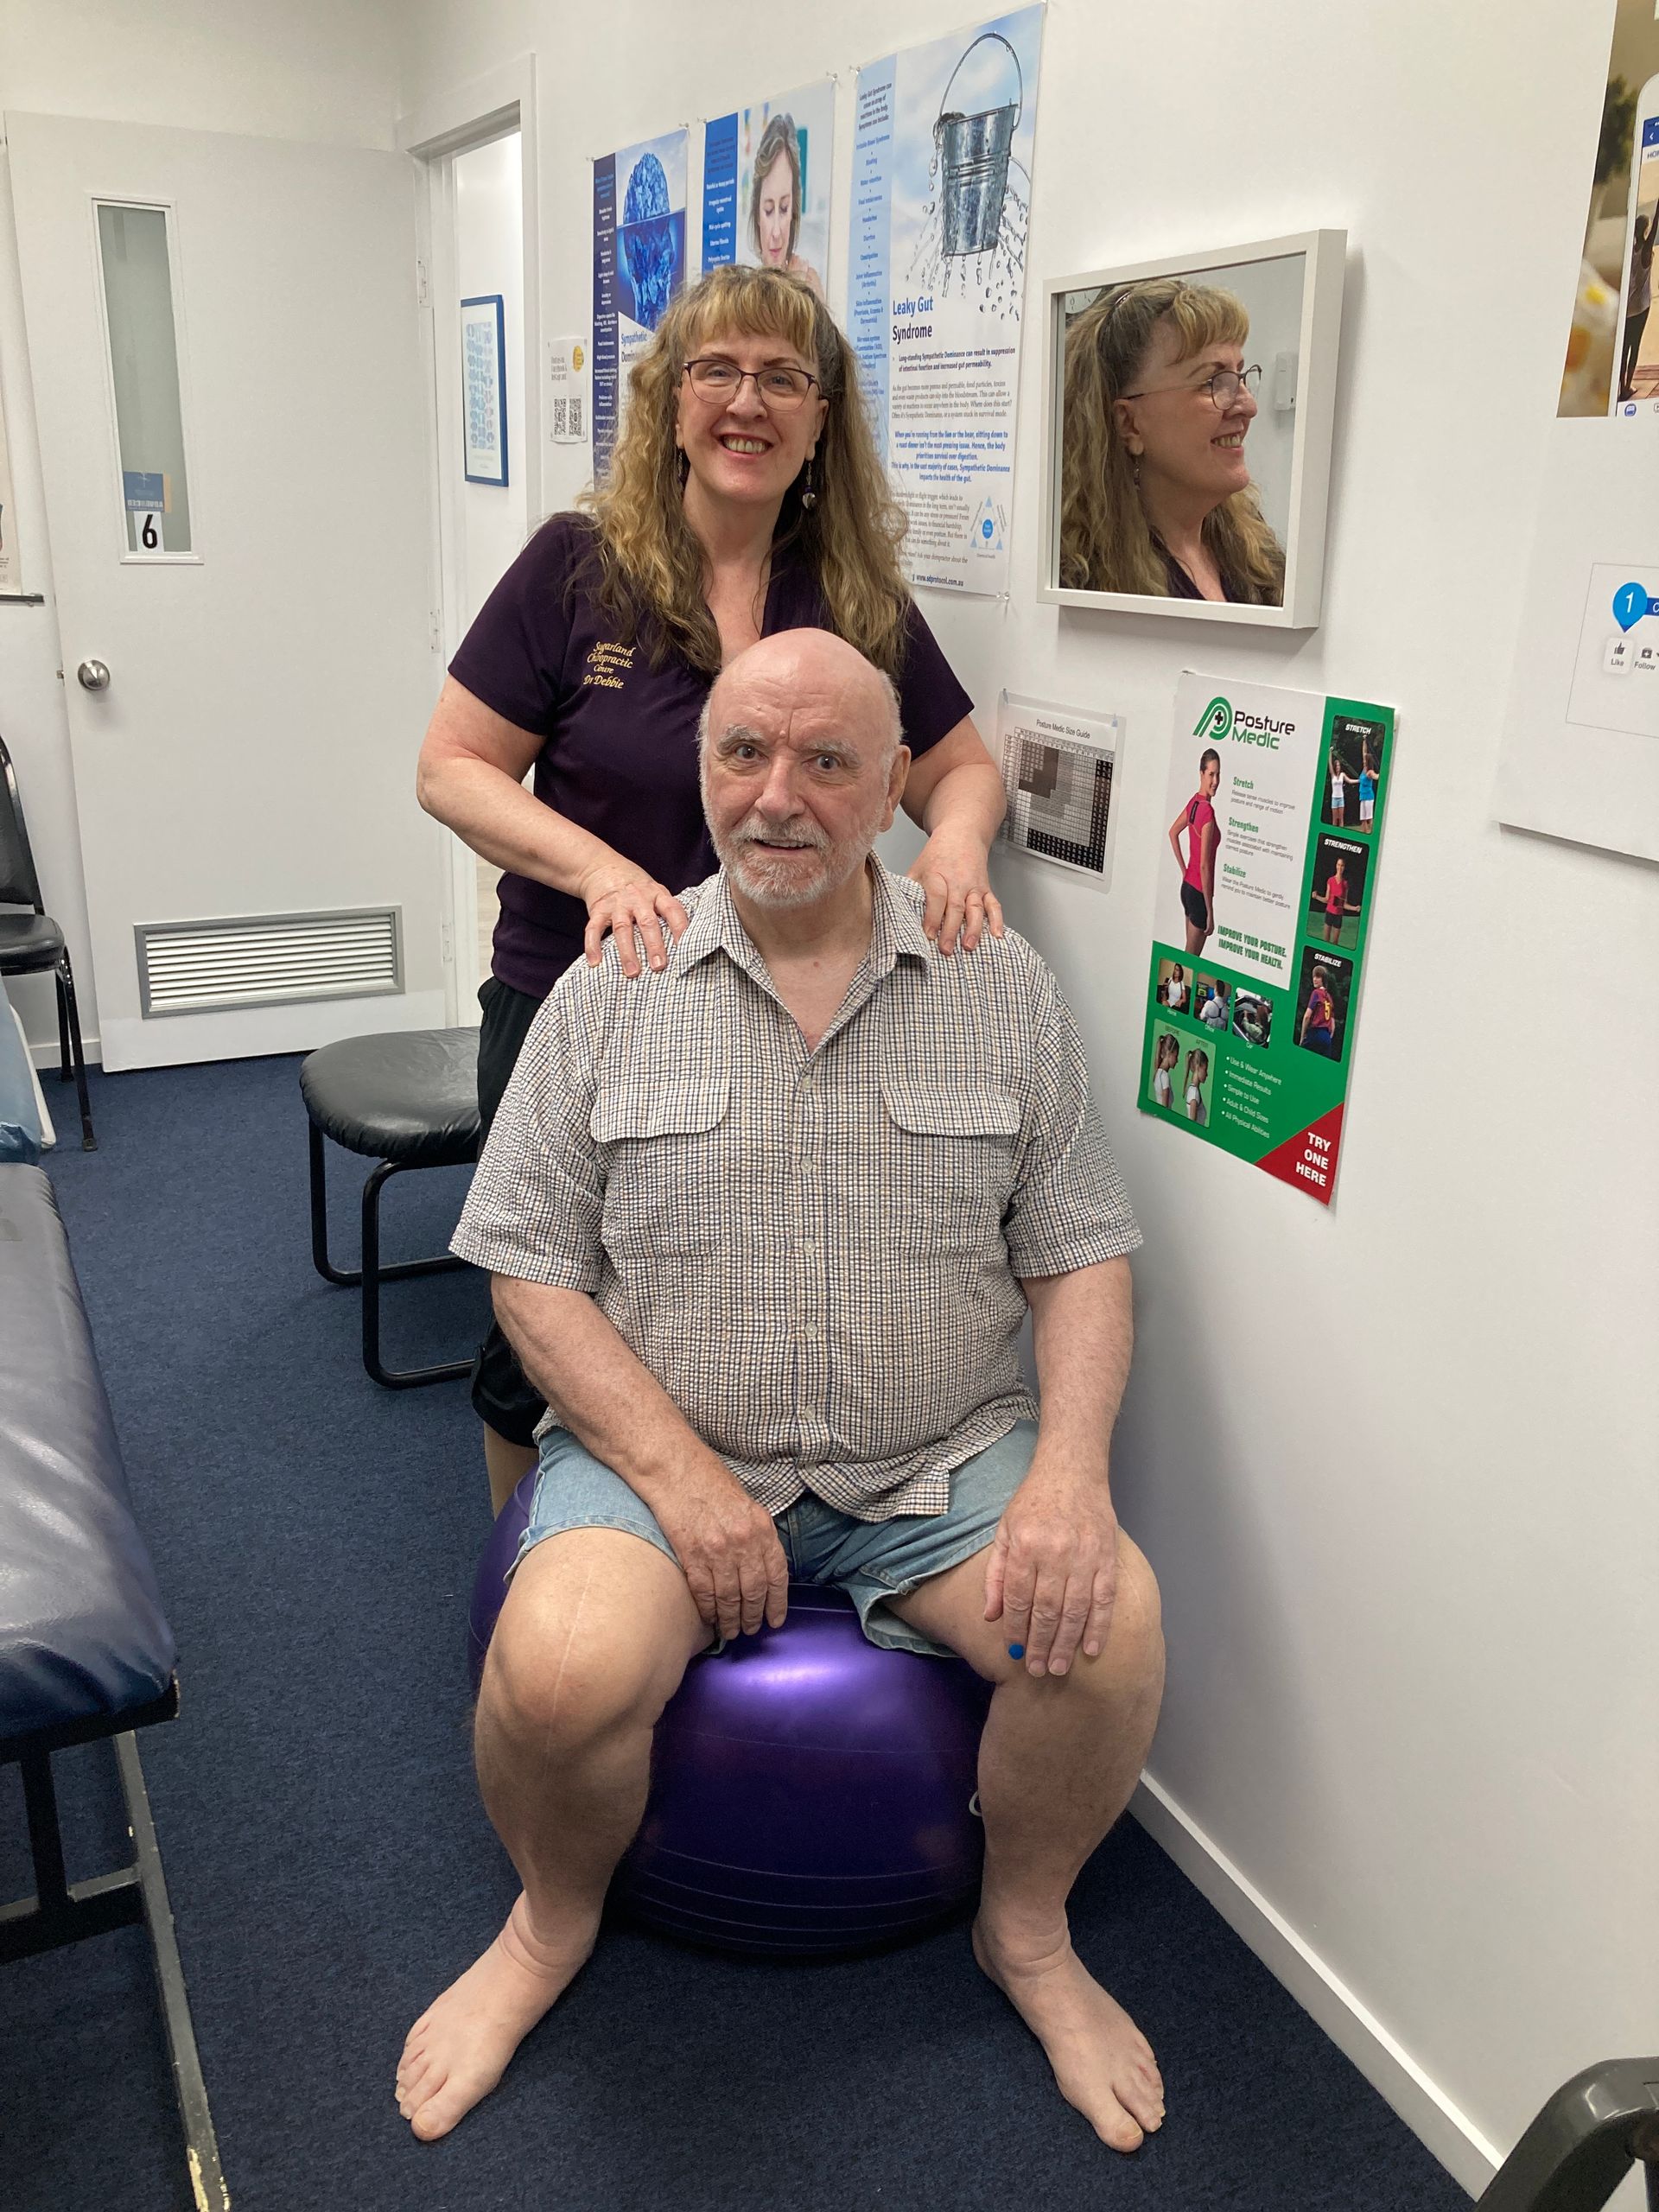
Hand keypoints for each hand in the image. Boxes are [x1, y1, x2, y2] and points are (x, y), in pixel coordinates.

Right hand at [580, 862, 689, 976]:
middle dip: (654, 945)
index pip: (673, 911)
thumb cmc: (637, 887)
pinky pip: (594, 928)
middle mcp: (638, 898)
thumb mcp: (655, 892)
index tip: (686, 950)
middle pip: (647, 922)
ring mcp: (617, 904)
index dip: (681, 929)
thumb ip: (666, 912)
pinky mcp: (598, 909)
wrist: (602, 867)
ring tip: (633, 972)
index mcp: (657, 895)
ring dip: (627, 952)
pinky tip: (595, 962)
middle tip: (659, 966)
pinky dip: (593, 945)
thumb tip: (683, 944)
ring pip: (623, 929)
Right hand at [649, 1459, 789, 1640]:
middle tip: (750, 1630)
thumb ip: (756, 1535)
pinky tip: (710, 1619)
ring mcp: (717, 1550)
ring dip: (731, 1620)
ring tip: (730, 1631)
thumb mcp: (746, 1504)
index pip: (777, 1574)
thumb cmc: (709, 1481)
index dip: (777, 1602)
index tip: (775, 1619)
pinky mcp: (692, 1555)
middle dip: (753, 1616)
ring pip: (729, 1597)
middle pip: (754, 1591)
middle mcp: (744, 1541)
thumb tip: (761, 1566)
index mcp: (762, 1527)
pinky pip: (704, 1592)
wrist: (674, 1468)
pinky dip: (708, 1610)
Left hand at [907, 830, 1003, 956]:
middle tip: (946, 949)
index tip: (928, 935)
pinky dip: (997, 921)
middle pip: (956, 907)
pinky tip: (997, 935)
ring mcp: (974, 886)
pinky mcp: (986, 889)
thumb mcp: (918, 867)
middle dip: (951, 930)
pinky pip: (993, 905)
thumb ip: (910, 889)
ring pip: (976, 908)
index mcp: (938, 874)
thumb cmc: (938, 854)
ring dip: (973, 929)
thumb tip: (897, 913)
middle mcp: (958, 881)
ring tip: (969, 946)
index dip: (932, 917)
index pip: (936, 897)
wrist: (962, 835)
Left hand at [983, 1466, 1117, 1678]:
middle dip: (1039, 1644)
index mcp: (1025, 1546)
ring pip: (1075, 1610)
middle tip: (1036, 1670)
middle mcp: (1055, 1553)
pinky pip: (1104, 1599)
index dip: (1016, 1630)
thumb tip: (992, 1616)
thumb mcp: (1004, 1531)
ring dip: (1066, 1643)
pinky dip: (1100, 1626)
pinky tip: (1092, 1649)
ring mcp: (1084, 1556)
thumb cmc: (1033, 1502)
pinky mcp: (1107, 1558)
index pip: (1019, 1599)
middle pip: (1046, 1610)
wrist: (1071, 1472)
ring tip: (1058, 1667)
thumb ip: (997, 1575)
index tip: (1014, 1652)